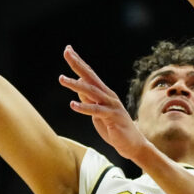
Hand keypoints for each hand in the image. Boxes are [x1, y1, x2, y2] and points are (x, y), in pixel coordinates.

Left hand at [59, 45, 148, 159]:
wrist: (132, 144)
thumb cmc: (114, 128)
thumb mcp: (98, 112)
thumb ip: (89, 100)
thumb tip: (78, 87)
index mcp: (104, 93)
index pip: (89, 74)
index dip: (79, 62)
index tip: (68, 50)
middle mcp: (108, 96)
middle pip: (90, 77)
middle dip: (77, 64)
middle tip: (66, 52)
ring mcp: (111, 105)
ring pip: (91, 92)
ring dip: (75, 85)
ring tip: (62, 79)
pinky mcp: (112, 117)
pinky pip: (96, 111)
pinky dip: (84, 108)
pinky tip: (72, 104)